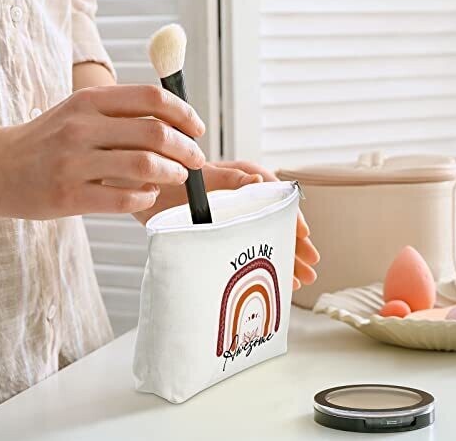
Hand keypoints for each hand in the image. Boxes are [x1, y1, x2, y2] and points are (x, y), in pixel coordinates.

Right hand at [0, 85, 205, 218]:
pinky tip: (148, 194)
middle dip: (187, 149)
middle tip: (196, 160)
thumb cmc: (48, 140)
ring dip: (172, 173)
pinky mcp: (68, 195)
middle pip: (156, 133)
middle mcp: (82, 127)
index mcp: (89, 100)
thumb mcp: (79, 112)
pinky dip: (146, 196)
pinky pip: (125, 197)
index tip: (198, 129)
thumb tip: (174, 123)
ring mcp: (73, 162)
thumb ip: (121, 113)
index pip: (151, 98)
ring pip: (145, 165)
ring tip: (177, 177)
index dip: (184, 113)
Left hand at [134, 160, 319, 290]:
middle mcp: (242, 200)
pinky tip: (272, 278)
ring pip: (264, 238)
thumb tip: (260, 181)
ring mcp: (232, 218)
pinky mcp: (221, 232)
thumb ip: (232, 178)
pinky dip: (260, 263)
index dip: (290, 218)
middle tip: (310, 265)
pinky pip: (246, 248)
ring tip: (300, 279)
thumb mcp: (205, 176)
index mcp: (244, 179)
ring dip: (282, 257)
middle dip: (293, 244)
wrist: (145, 191)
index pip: (277, 200)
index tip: (302, 236)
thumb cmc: (173, 178)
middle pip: (275, 222)